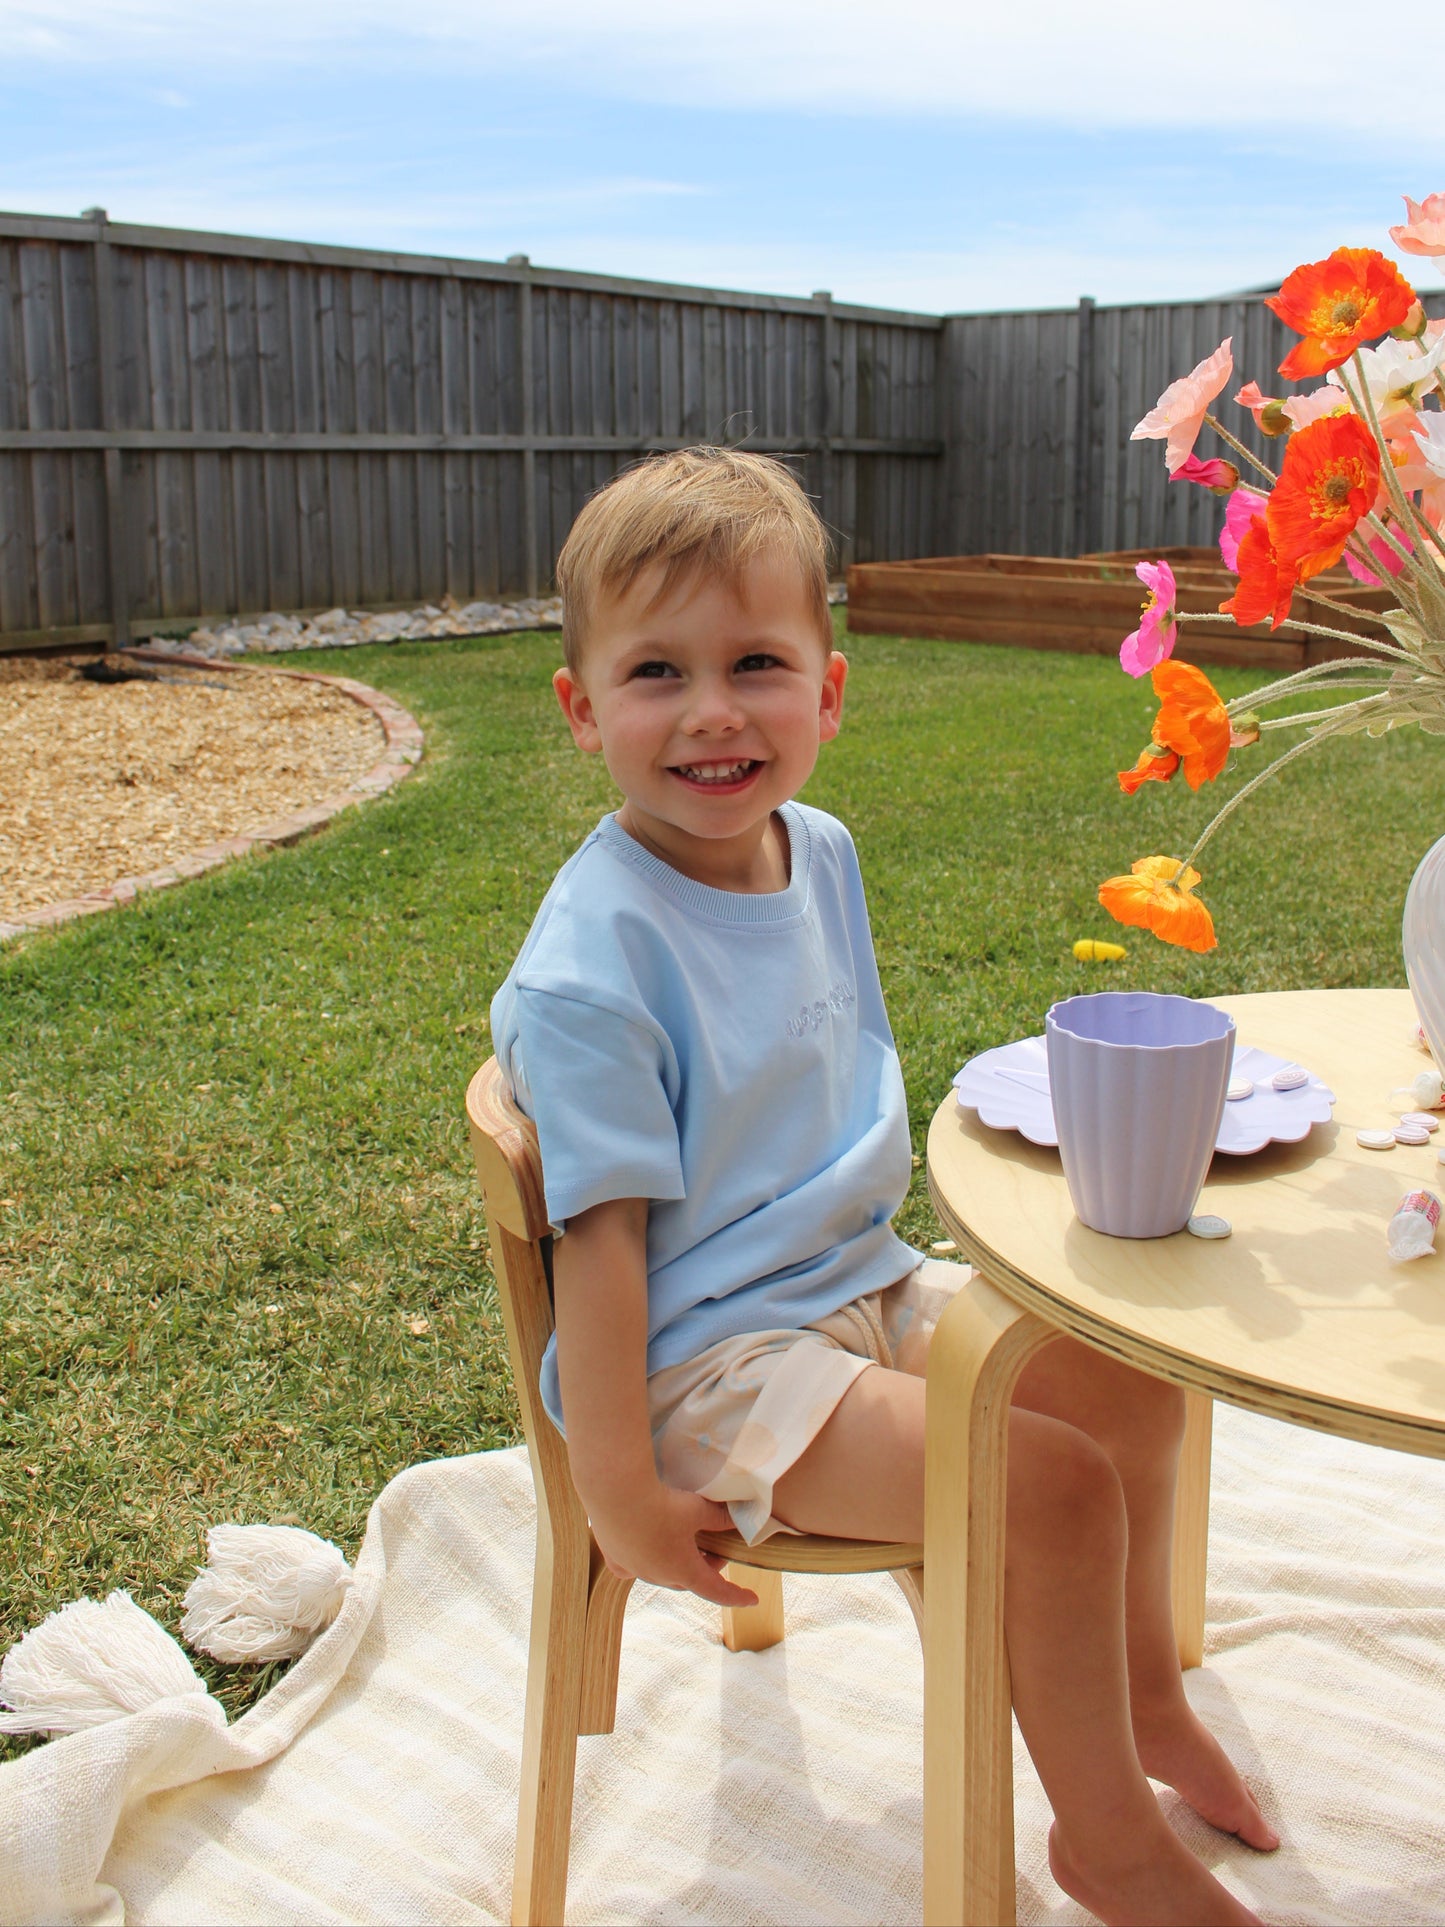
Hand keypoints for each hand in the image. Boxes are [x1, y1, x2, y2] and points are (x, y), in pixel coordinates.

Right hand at [587, 1481, 758, 1609]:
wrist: (617, 1494)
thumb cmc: (662, 1505)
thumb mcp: (698, 1510)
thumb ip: (719, 1517)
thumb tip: (738, 1516)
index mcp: (683, 1570)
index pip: (716, 1591)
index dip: (736, 1596)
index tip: (752, 1600)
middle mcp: (657, 1576)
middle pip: (687, 1580)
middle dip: (705, 1569)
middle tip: (715, 1550)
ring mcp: (633, 1568)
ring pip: (659, 1573)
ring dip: (675, 1564)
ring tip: (682, 1544)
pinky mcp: (613, 1556)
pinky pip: (631, 1566)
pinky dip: (643, 1560)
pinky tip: (643, 1546)